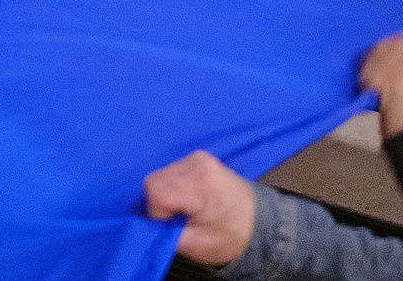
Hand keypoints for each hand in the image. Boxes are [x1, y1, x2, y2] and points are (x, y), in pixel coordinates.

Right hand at [142, 151, 258, 268]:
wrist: (258, 223)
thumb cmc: (229, 237)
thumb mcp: (196, 244)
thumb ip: (166, 234)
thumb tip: (145, 223)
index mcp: (201, 184)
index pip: (155, 190)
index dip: (156, 211)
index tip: (172, 223)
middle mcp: (197, 163)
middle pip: (155, 180)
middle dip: (160, 202)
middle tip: (178, 217)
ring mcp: (198, 157)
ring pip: (160, 174)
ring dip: (166, 193)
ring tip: (186, 208)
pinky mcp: (198, 157)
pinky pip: (171, 170)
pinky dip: (173, 185)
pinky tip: (188, 197)